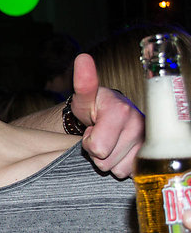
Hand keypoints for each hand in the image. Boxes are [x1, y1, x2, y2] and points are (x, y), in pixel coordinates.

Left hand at [71, 53, 143, 177]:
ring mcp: (147, 141)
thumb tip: (82, 58)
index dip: (88, 142)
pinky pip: (127, 173)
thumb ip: (83, 82)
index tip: (92, 128)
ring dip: (108, 159)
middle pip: (105, 161)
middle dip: (96, 151)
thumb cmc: (93, 108)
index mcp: (121, 110)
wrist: (106, 116)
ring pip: (116, 169)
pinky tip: (119, 150)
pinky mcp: (150, 155)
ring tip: (108, 142)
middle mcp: (139, 124)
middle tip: (98, 136)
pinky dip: (119, 165)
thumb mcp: (84, 97)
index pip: (98, 147)